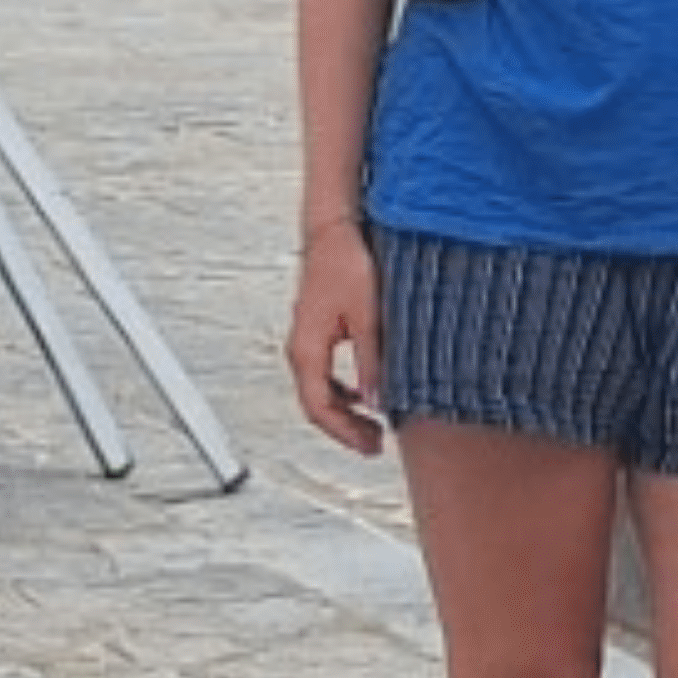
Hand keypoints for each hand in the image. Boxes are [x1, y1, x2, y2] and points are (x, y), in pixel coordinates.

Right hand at [284, 222, 388, 455]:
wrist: (334, 232)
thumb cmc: (345, 264)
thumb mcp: (369, 316)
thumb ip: (372, 361)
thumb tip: (377, 400)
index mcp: (308, 349)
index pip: (320, 407)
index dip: (345, 432)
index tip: (370, 445)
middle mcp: (301, 349)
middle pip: (317, 406)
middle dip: (345, 429)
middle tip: (375, 444)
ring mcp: (306, 342)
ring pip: (320, 392)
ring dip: (345, 412)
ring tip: (373, 425)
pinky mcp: (316, 333)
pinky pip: (324, 375)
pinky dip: (343, 392)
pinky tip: (365, 393)